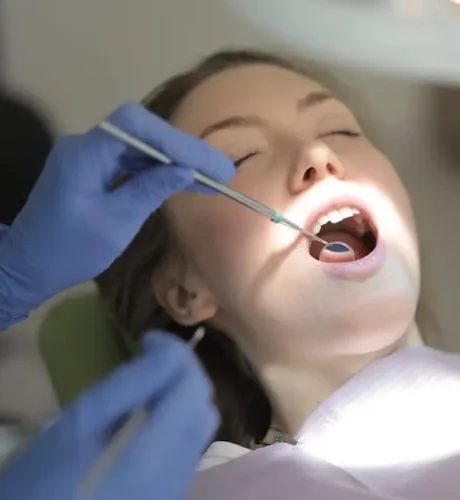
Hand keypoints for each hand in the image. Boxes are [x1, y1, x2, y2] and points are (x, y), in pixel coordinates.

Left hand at [0, 103, 234, 324]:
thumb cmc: (69, 249)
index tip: (206, 162)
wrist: (29, 265)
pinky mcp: (97, 171)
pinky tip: (188, 182)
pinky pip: (134, 162)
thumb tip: (184, 170)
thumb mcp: (116, 222)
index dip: (175, 139)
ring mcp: (92, 157)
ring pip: (143, 147)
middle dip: (184, 150)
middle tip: (222, 171)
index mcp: (86, 155)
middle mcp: (88, 146)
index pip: (135, 125)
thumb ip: (150, 190)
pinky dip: (161, 171)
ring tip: (214, 178)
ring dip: (178, 161)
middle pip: (143, 133)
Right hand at [0, 331, 218, 499]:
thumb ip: (127, 386)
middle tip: (149, 363)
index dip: (174, 351)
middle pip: (203, 405)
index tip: (146, 340)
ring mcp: (177, 487)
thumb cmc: (41, 481)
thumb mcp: (77, 423)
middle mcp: (178, 469)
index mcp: (154, 449)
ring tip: (145, 394)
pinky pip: (188, 451)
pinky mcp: (171, 497)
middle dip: (183, 375)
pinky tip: (143, 428)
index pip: (190, 382)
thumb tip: (162, 355)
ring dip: (182, 401)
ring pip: (200, 429)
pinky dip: (176, 427)